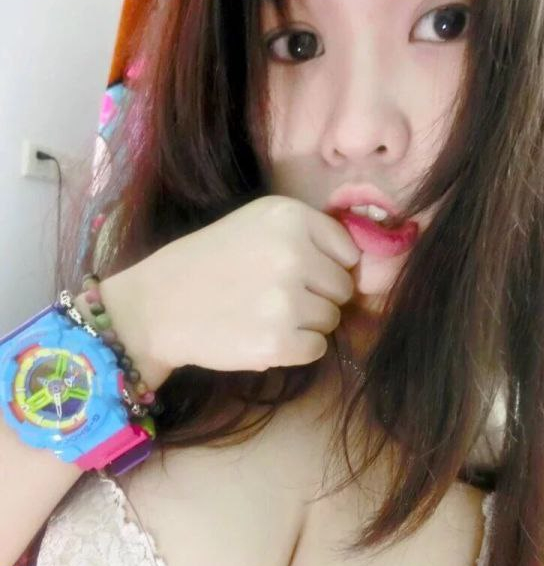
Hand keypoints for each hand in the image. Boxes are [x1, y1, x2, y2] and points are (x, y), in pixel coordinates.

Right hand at [133, 195, 360, 372]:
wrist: (158, 305)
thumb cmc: (211, 263)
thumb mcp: (257, 224)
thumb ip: (308, 235)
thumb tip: (361, 266)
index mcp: (289, 216)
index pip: (348, 251)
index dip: (324, 266)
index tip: (291, 271)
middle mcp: (292, 254)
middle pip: (343, 288)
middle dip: (317, 297)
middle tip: (272, 295)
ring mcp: (285, 300)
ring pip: (332, 319)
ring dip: (305, 323)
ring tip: (262, 313)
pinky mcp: (278, 342)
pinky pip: (317, 349)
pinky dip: (295, 349)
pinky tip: (263, 335)